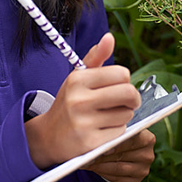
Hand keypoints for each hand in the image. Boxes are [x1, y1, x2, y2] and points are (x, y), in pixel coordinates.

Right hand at [25, 33, 140, 169]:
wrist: (48, 136)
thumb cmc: (69, 102)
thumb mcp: (78, 77)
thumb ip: (96, 57)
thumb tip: (110, 38)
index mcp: (78, 80)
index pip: (121, 74)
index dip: (125, 80)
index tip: (120, 86)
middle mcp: (79, 100)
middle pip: (128, 93)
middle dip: (133, 98)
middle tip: (128, 102)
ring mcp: (83, 123)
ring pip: (126, 114)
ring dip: (123, 115)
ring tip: (109, 116)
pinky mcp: (90, 143)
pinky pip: (120, 132)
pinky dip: (117, 131)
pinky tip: (103, 129)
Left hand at [82, 129, 155, 181]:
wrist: (126, 151)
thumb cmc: (121, 136)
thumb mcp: (120, 130)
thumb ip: (113, 132)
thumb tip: (97, 140)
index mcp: (147, 138)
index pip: (132, 140)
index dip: (116, 144)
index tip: (102, 147)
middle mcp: (147, 155)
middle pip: (122, 156)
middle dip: (103, 156)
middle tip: (88, 155)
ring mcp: (143, 170)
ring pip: (118, 169)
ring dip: (101, 166)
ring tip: (87, 162)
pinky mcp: (135, 181)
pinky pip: (117, 179)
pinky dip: (103, 173)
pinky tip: (94, 168)